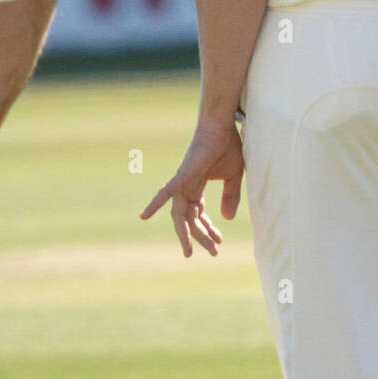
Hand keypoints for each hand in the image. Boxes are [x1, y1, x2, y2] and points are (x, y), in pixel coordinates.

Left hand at [139, 119, 243, 257]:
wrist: (222, 125)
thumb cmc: (227, 146)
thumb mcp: (234, 178)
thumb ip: (230, 197)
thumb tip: (227, 219)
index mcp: (197, 188)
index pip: (198, 215)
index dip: (207, 230)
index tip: (218, 243)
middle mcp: (186, 187)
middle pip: (189, 220)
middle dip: (201, 237)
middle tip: (213, 253)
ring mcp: (182, 182)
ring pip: (179, 215)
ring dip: (185, 234)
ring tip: (190, 253)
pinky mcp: (182, 175)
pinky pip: (166, 192)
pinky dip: (154, 204)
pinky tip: (144, 216)